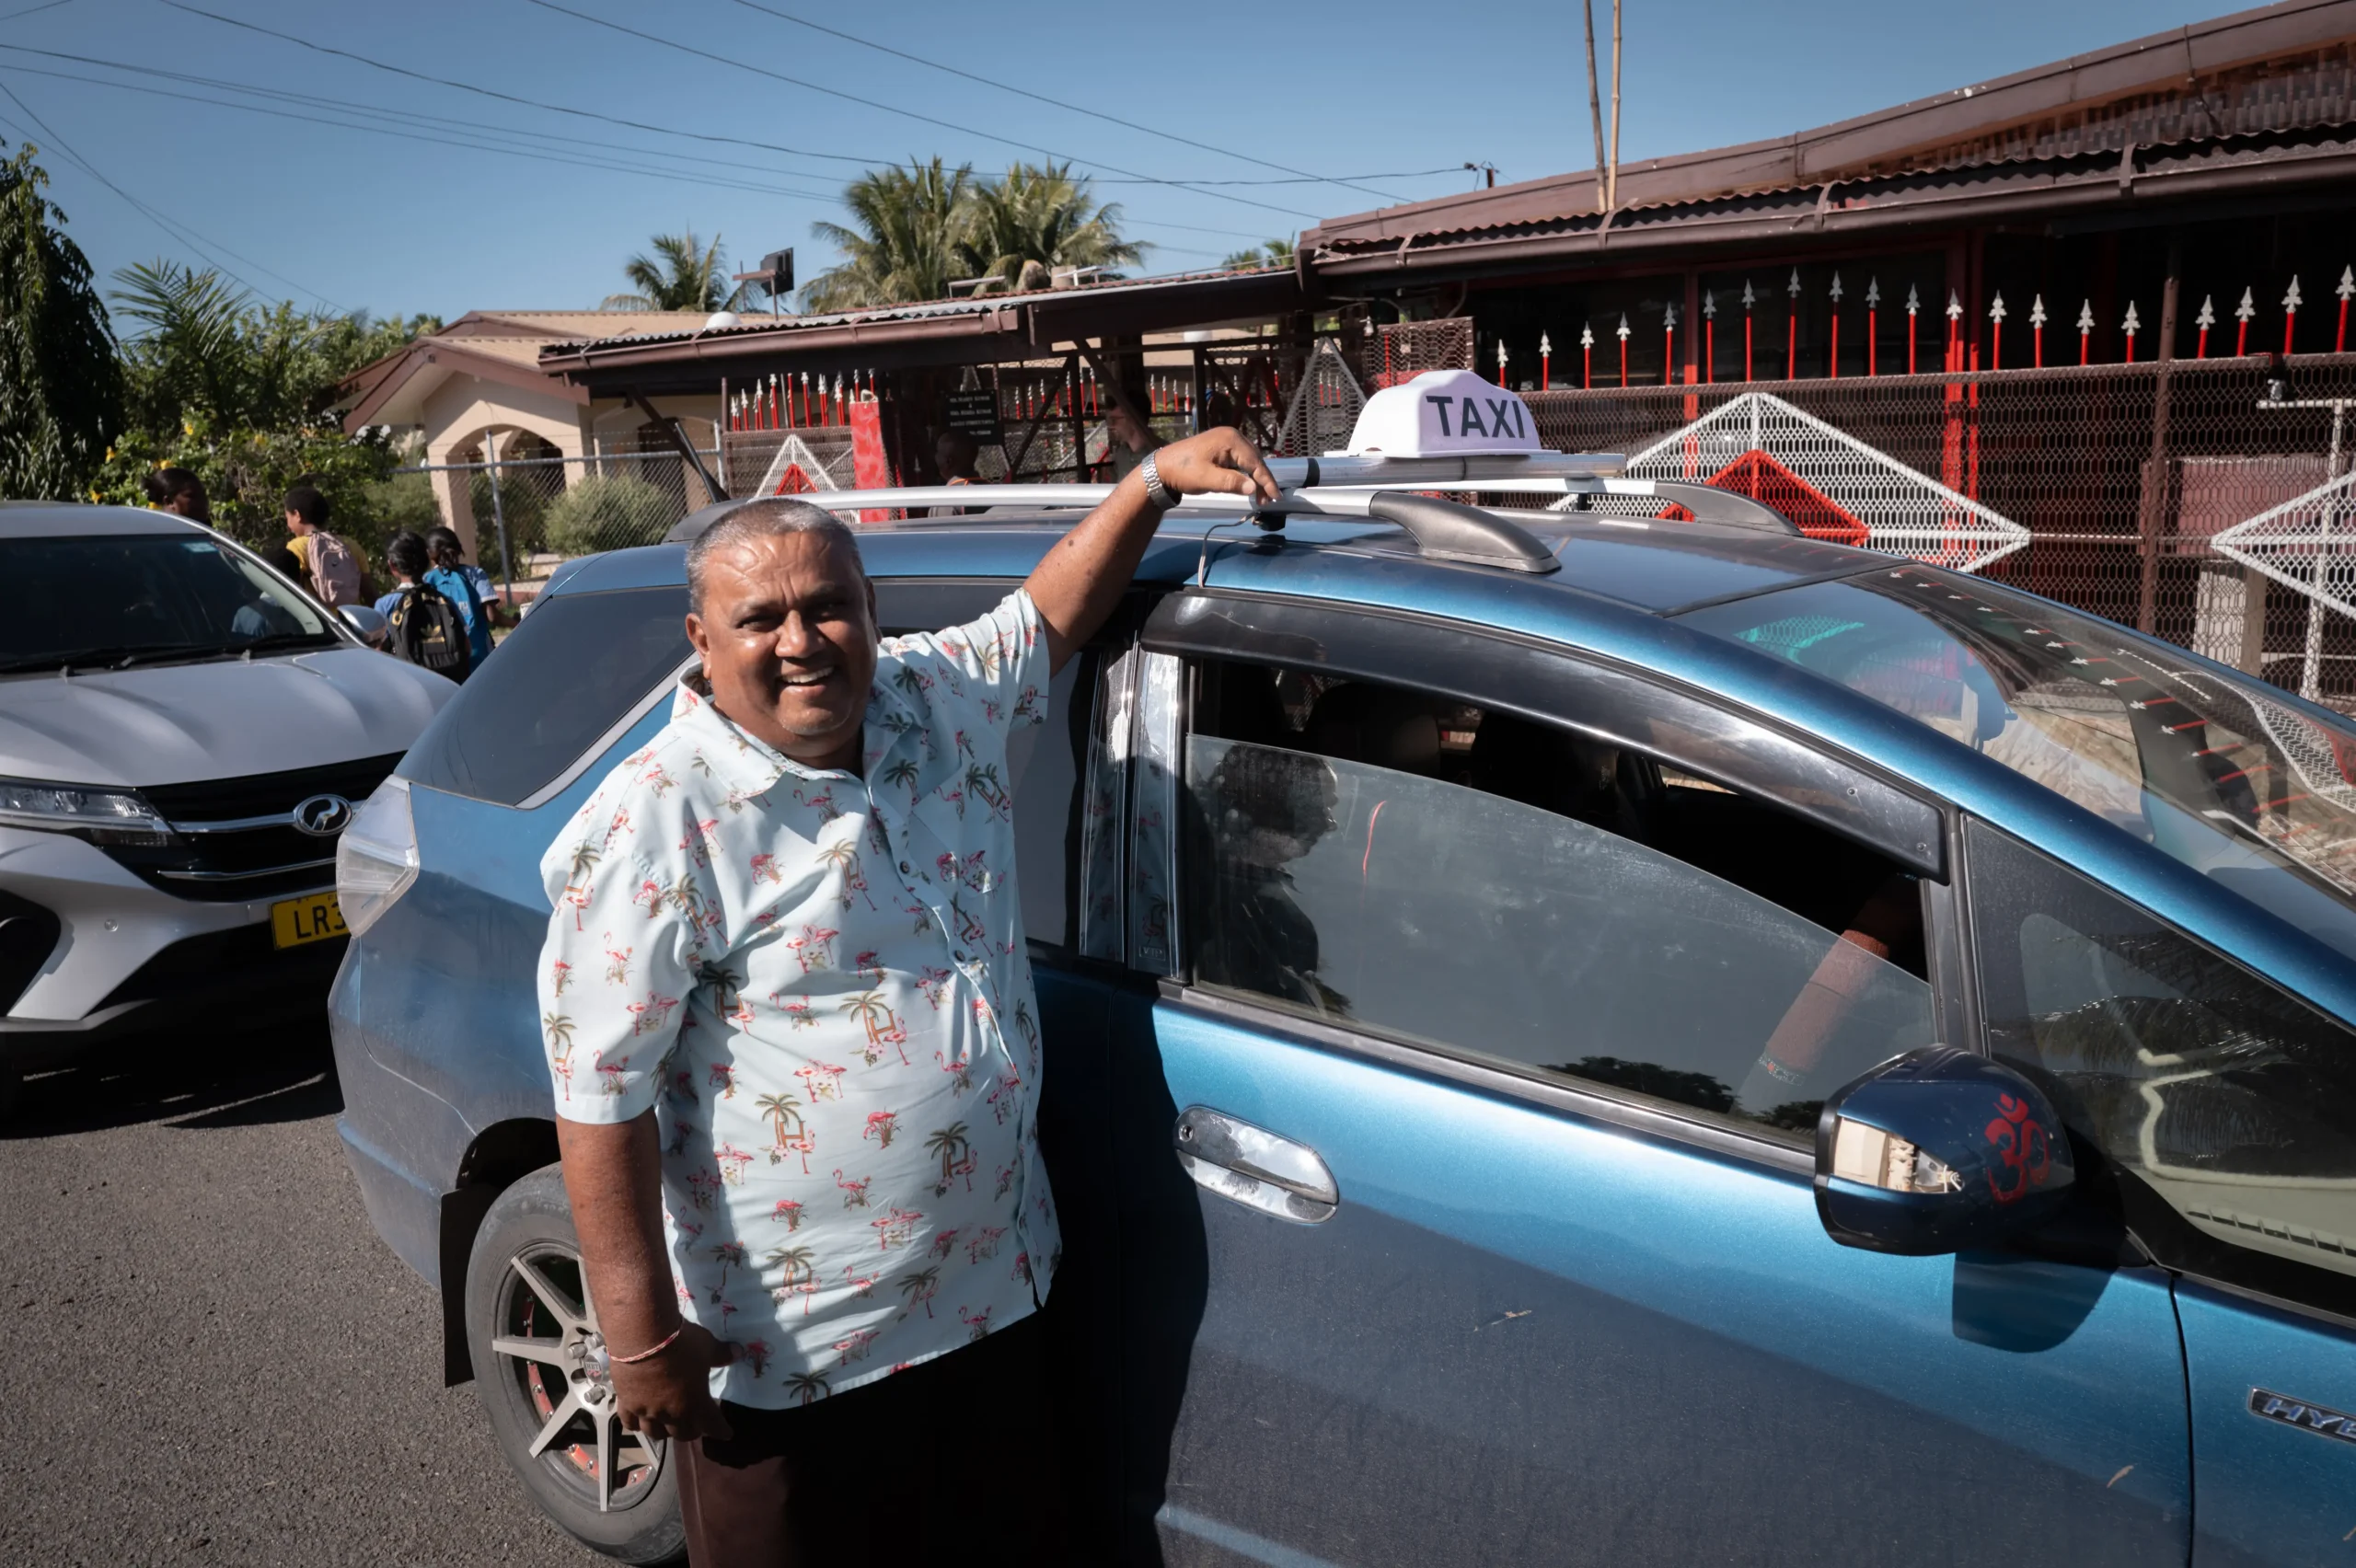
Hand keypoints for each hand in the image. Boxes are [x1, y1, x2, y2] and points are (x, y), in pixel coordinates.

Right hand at [608, 1321, 737, 1442]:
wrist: (643, 1336)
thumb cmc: (681, 1343)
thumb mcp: (707, 1345)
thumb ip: (722, 1353)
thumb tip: (738, 1352)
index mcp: (695, 1403)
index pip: (713, 1425)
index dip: (721, 1431)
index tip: (726, 1433)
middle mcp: (671, 1413)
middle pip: (682, 1434)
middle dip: (691, 1432)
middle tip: (696, 1425)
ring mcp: (647, 1411)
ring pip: (656, 1433)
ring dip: (664, 1432)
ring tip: (667, 1426)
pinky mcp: (626, 1403)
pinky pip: (630, 1423)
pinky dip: (636, 1424)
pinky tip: (638, 1421)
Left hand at [1153, 427, 1279, 505]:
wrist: (1161, 468)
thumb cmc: (1182, 472)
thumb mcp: (1206, 479)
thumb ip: (1230, 482)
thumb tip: (1253, 488)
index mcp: (1229, 439)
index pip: (1254, 461)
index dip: (1266, 480)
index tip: (1275, 496)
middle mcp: (1232, 436)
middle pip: (1255, 460)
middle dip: (1263, 481)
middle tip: (1269, 500)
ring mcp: (1227, 441)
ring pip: (1249, 461)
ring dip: (1256, 479)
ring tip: (1261, 498)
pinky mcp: (1222, 449)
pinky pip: (1240, 461)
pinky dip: (1246, 475)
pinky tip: (1249, 487)